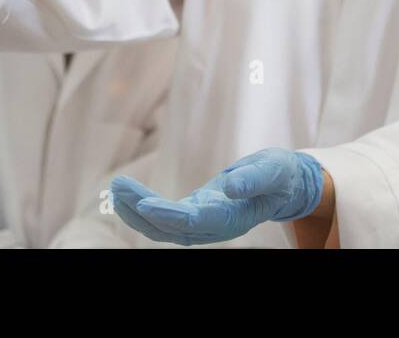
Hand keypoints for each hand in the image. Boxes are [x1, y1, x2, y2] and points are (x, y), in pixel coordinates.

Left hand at [109, 148, 323, 245]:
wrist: (283, 185)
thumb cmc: (280, 175)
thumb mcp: (273, 170)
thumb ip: (253, 178)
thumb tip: (230, 186)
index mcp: (232, 219)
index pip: (194, 222)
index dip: (167, 216)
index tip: (143, 203)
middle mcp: (214, 227)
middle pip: (171, 228)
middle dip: (141, 211)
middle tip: (118, 186)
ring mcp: (202, 223)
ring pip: (162, 227)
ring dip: (136, 211)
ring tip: (115, 188)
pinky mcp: (195, 213)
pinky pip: (163, 218)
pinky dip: (143, 208)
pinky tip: (126, 194)